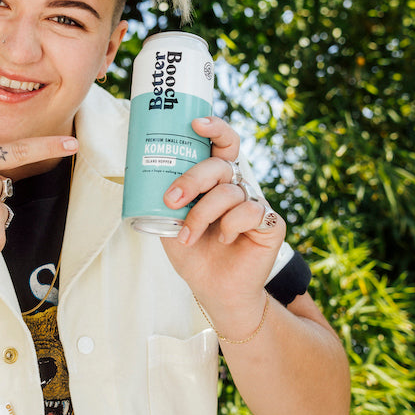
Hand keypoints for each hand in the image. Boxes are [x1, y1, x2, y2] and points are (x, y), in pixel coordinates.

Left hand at [160, 117, 284, 318]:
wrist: (213, 290)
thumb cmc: (193, 254)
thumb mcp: (170, 223)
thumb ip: (166, 199)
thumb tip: (144, 175)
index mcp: (216, 181)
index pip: (222, 144)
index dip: (215, 129)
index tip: (196, 124)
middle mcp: (237, 186)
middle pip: (220, 165)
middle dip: (192, 179)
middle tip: (172, 200)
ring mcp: (255, 203)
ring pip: (229, 191)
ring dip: (202, 214)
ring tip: (188, 235)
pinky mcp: (270, 223)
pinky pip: (250, 211)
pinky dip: (230, 226)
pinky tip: (223, 240)